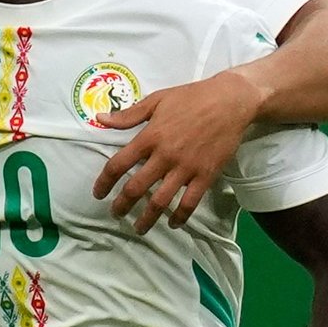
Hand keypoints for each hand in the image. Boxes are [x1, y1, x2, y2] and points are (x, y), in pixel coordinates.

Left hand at [91, 69, 259, 233]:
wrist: (229, 102)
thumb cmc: (191, 98)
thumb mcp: (156, 100)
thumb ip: (128, 115)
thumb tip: (100, 119)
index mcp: (149, 136)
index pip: (118, 164)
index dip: (104, 182)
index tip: (98, 193)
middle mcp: (164, 156)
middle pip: (136, 188)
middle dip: (122, 205)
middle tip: (116, 214)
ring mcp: (185, 168)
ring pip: (160, 201)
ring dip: (147, 218)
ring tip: (139, 228)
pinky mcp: (205, 175)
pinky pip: (190, 203)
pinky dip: (180, 217)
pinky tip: (173, 223)